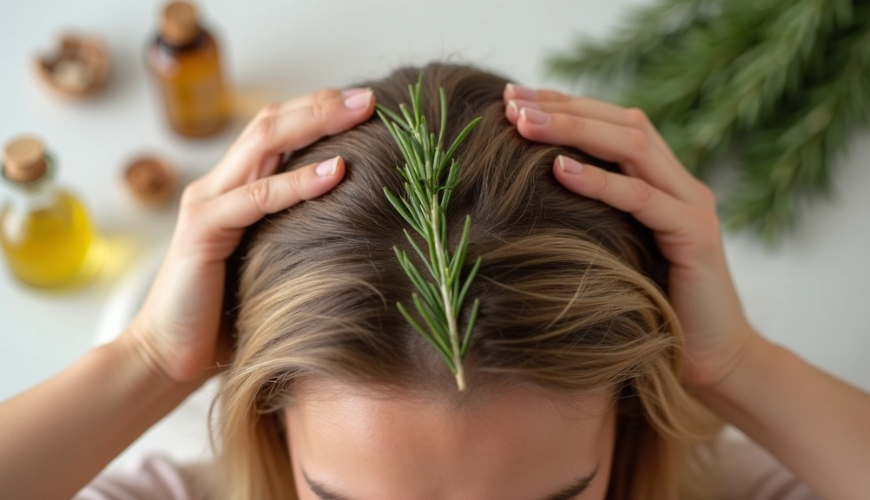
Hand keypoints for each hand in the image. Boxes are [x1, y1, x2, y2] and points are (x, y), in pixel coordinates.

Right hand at [124, 88, 375, 382]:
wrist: (169, 358)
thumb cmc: (228, 317)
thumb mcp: (273, 261)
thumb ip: (298, 232)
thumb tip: (360, 221)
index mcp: (236, 189)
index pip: (278, 131)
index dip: (320, 111)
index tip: (370, 104)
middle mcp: (220, 186)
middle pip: (272, 124)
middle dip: (324, 104)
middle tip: (372, 96)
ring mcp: (207, 204)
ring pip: (264, 144)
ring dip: (316, 122)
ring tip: (361, 112)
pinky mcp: (203, 232)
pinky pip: (257, 197)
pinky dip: (298, 182)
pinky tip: (337, 170)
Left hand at [503, 84, 762, 389]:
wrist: (711, 363)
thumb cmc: (648, 310)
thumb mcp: (611, 252)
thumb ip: (588, 217)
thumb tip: (520, 194)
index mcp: (660, 182)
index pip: (612, 124)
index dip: (564, 105)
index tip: (510, 98)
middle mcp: (680, 184)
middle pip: (622, 123)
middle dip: (563, 106)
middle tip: (510, 99)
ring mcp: (693, 206)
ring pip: (633, 147)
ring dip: (574, 130)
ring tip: (524, 122)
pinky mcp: (696, 236)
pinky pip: (643, 199)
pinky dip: (600, 182)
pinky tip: (559, 170)